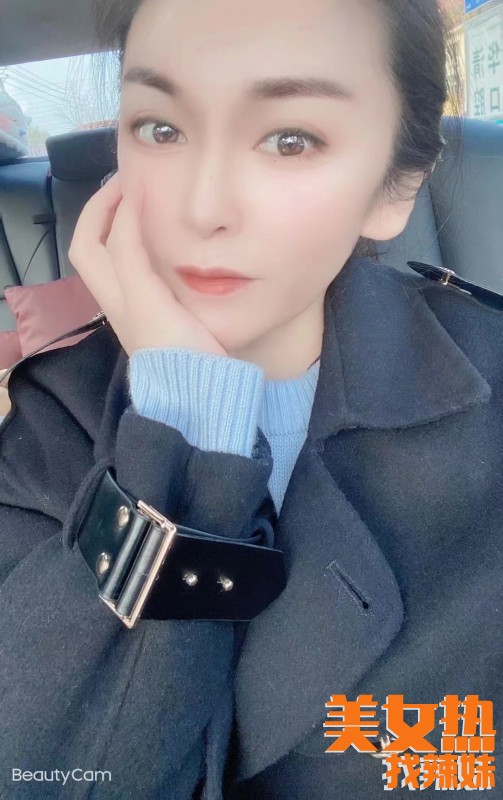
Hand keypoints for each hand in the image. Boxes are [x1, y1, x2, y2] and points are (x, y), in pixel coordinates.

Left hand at [68, 172, 227, 357]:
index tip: (129, 181)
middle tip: (136, 190)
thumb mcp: (145, 295)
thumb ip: (131, 251)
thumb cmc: (172, 344)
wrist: (199, 391)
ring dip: (129, 230)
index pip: (88, 239)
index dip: (101, 206)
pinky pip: (147, 272)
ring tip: (154, 210)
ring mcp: (141, 308)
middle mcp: (120, 299)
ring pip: (122, 260)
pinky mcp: (164, 316)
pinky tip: (176, 245)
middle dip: (108, 215)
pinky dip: (152, 250)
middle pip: (98, 248)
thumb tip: (130, 203)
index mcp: (111, 292)